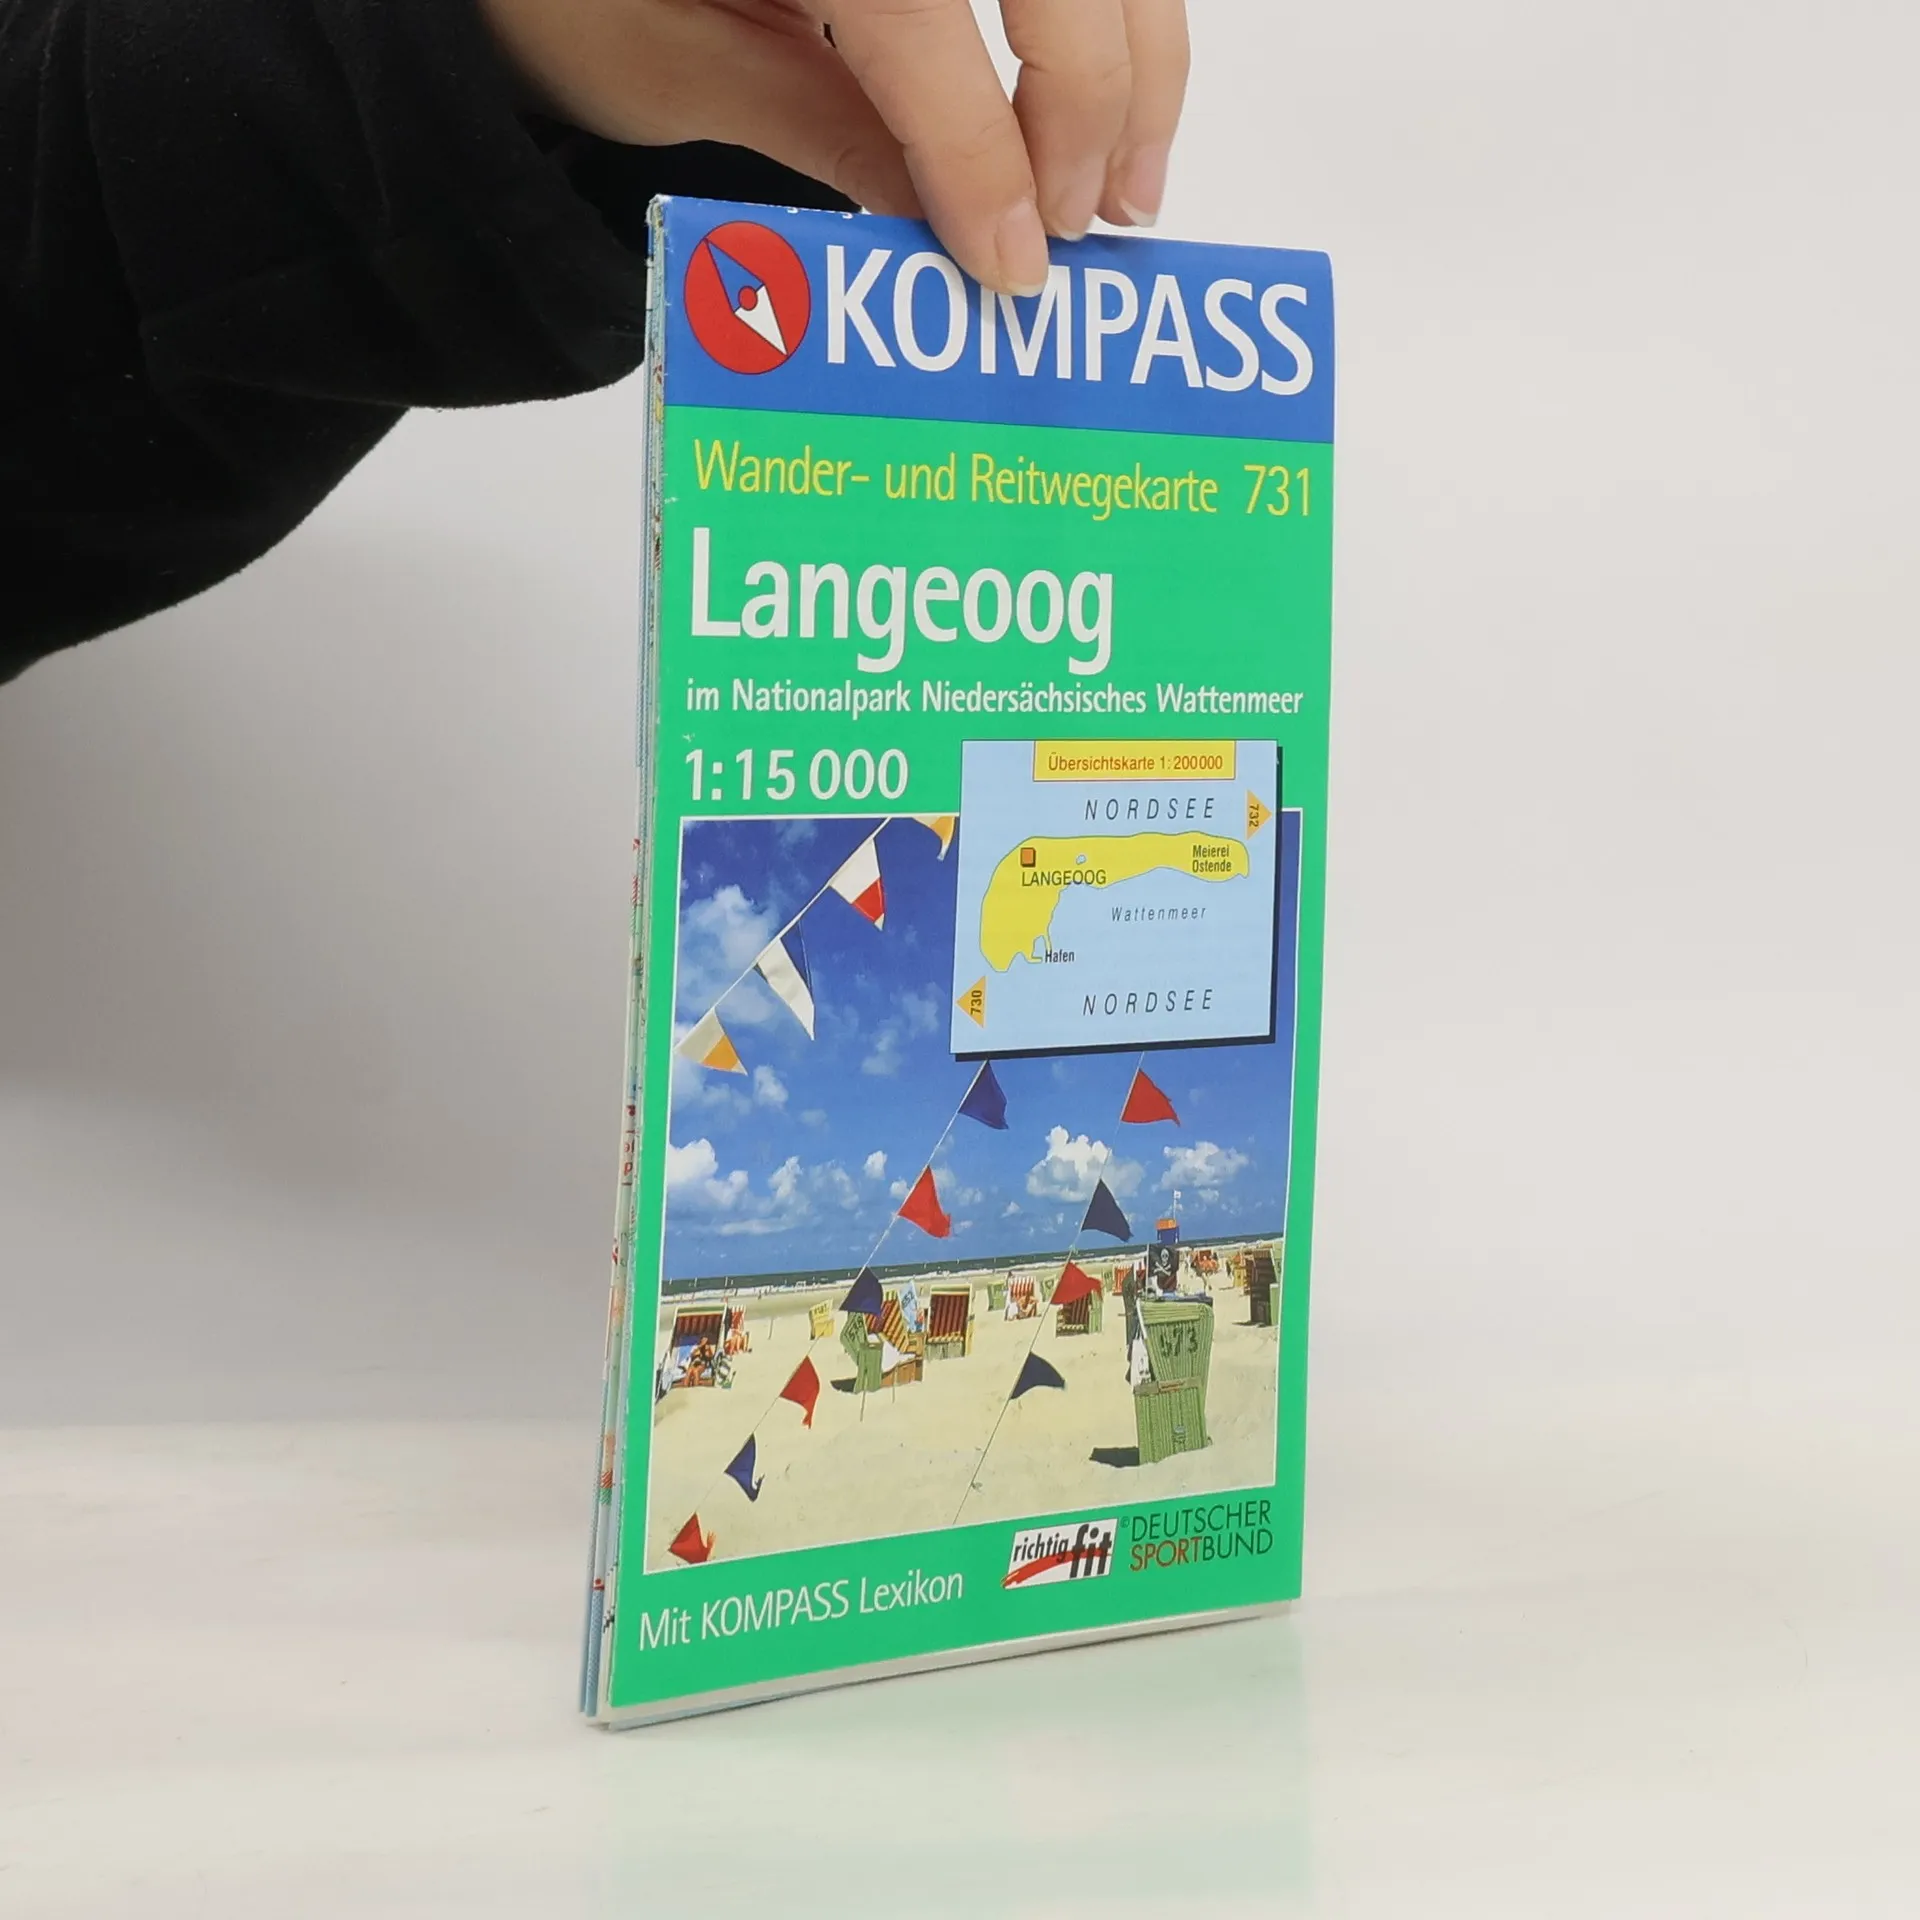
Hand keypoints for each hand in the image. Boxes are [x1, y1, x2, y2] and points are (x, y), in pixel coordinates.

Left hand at [476, 0, 1188, 294]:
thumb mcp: (667, 67)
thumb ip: (820, 128)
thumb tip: (958, 225)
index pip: (921, 18)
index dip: (981, 148)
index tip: (1013, 262)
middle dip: (1084, 99)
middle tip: (1079, 228)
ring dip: (1137, 55)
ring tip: (1128, 185)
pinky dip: (1121, 16)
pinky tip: (1117, 98)